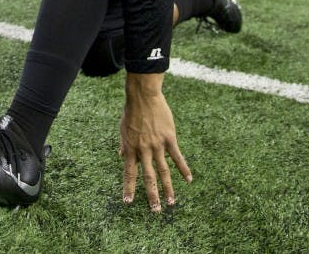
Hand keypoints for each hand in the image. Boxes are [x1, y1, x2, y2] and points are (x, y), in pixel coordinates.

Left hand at [119, 72, 191, 211]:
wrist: (143, 97)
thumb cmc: (131, 112)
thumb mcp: (122, 129)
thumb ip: (123, 145)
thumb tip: (120, 156)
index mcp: (130, 148)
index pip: (129, 173)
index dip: (128, 188)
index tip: (128, 202)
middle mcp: (143, 150)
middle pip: (148, 177)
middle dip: (151, 196)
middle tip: (155, 211)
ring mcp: (157, 145)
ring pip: (163, 172)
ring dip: (168, 189)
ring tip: (171, 203)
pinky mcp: (169, 139)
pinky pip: (177, 157)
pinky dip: (184, 169)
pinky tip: (189, 180)